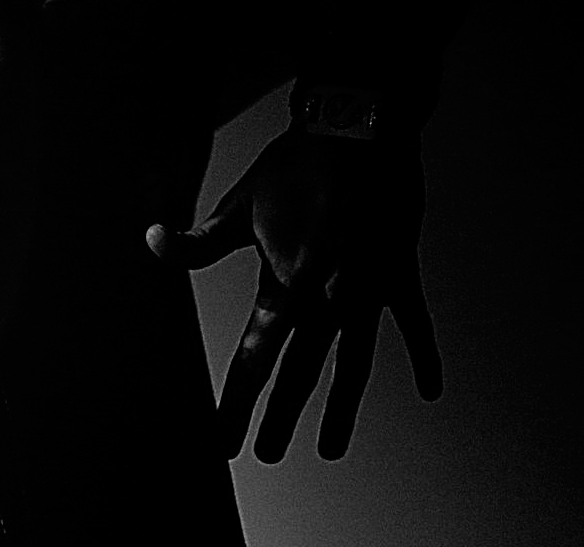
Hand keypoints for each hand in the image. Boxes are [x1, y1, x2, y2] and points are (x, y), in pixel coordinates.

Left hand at [150, 130, 441, 460]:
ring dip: (341, 408)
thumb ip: (199, 239)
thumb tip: (152, 241)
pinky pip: (413, 322)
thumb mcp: (240, 203)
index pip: (255, 355)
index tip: (224, 439)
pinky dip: (424, 355)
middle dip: (280, 416)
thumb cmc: (296, 164)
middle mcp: (329, 294)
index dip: (237, 401)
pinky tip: (431, 391)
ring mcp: (368, 287)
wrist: (359, 129)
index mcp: (287, 279)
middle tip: (264, 454)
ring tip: (330, 449)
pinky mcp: (397, 272)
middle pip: (302, 371)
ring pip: (355, 363)